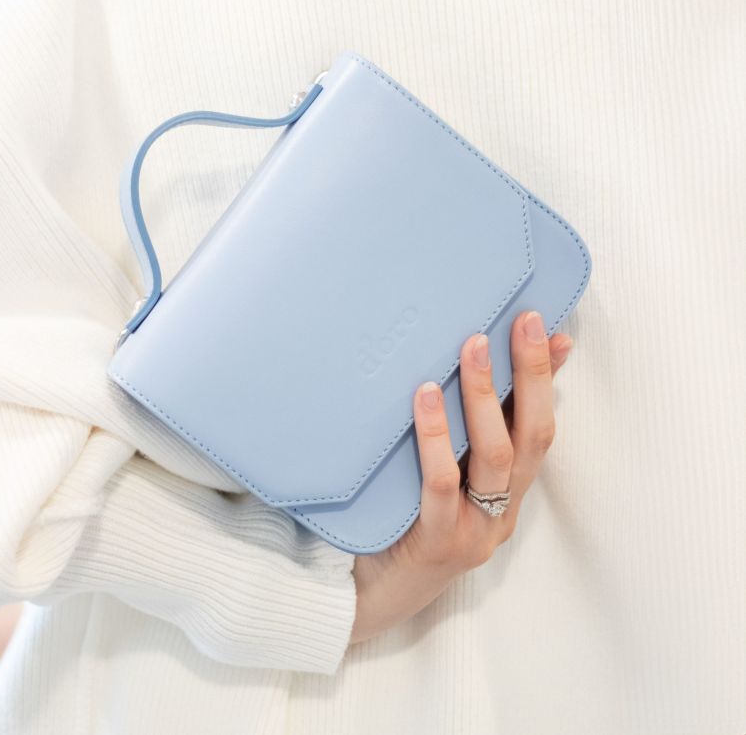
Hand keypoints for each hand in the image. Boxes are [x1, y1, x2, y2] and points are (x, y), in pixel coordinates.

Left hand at [349, 310, 572, 644]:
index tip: (552, 330)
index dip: (548, 380)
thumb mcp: (442, 477)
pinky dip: (437, 437)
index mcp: (508, 494)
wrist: (367, 597)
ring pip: (495, 456)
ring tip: (473, 346)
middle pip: (531, 436)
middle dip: (531, 375)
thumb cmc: (402, 526)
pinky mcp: (439, 542)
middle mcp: (501, 511)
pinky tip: (425, 395)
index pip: (539, 427)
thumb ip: (459, 434)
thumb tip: (468, 374)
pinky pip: (442, 483)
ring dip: (486, 397)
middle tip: (523, 322)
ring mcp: (475, 529)